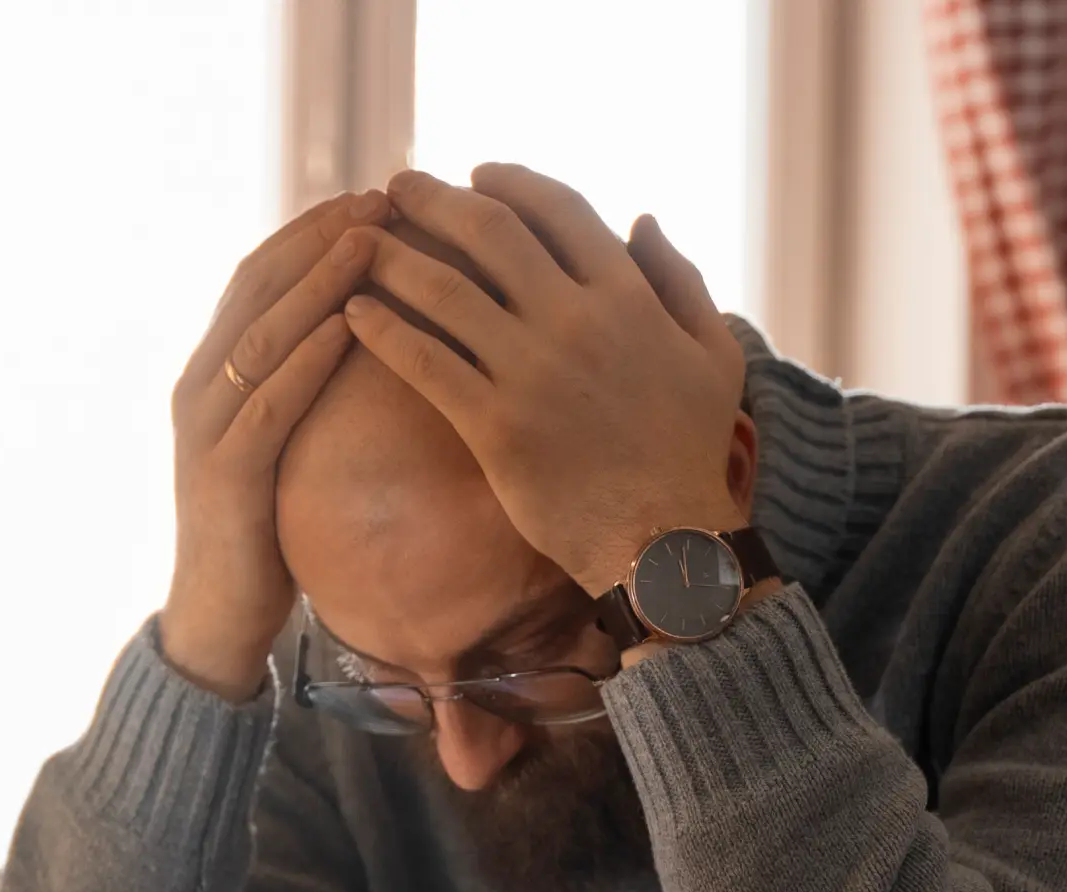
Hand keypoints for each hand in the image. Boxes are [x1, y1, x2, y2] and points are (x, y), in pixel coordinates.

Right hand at [159, 189, 390, 699]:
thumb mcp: (280, 446)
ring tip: (371, 240)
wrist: (213, 618)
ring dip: (317, 282)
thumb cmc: (261, 535)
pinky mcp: (224, 474)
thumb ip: (299, 392)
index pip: (260, 277)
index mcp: (212, 374)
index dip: (312, 231)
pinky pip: (269, 403)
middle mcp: (199, 387)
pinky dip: (308, 359)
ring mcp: (204, 428)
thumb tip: (362, 340)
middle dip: (318, 237)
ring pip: (262, 333)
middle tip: (380, 196)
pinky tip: (349, 328)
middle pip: (257, 285)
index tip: (371, 197)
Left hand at [341, 165, 756, 597]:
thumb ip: (681, 279)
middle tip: (395, 187)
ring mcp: (531, 373)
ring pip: (445, 291)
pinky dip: (383, 331)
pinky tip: (353, 313)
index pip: (558, 210)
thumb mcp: (714, 355)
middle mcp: (575, 321)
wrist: (666, 543)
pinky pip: (425, 362)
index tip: (475, 173)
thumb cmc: (691, 453)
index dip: (511, 182)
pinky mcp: (495, 427)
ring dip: (393, 257)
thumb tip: (642, 217)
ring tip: (357, 242)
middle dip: (435, 200)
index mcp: (628, 295)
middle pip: (489, 233)